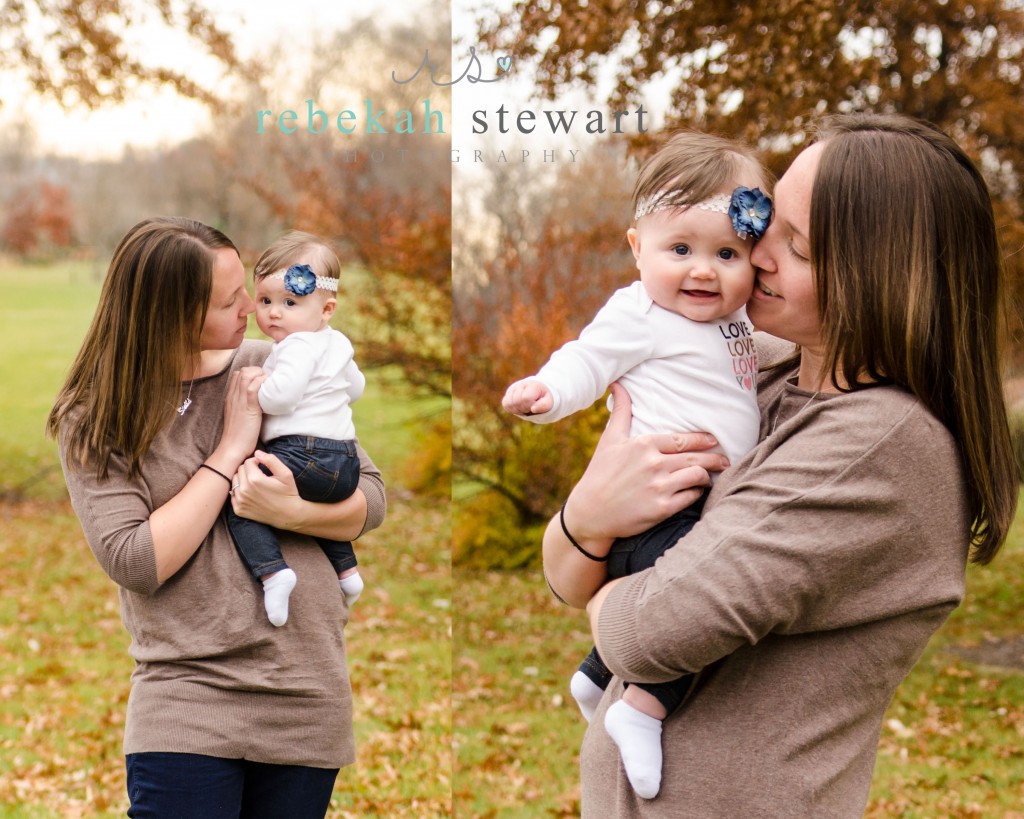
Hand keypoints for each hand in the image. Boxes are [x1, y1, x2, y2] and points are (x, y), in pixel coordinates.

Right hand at [216, 369, 263, 465]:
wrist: (233, 447)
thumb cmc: (238, 434)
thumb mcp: (238, 415)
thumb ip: (244, 405)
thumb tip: (257, 399)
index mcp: (230, 398)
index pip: (236, 375)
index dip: (250, 372)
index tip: (260, 378)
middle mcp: (233, 396)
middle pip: (241, 372)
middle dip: (256, 370)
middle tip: (266, 379)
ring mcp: (240, 401)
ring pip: (246, 376)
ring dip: (260, 375)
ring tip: (268, 382)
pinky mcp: (248, 408)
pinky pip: (252, 389)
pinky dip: (261, 383)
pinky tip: (268, 387)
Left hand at [230, 450, 299, 526]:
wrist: (289, 515)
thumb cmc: (288, 492)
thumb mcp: (285, 473)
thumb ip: (271, 460)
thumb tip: (257, 453)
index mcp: (255, 479)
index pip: (248, 462)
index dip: (256, 462)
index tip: (263, 467)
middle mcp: (244, 490)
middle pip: (239, 470)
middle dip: (248, 470)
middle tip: (260, 475)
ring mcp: (240, 501)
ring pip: (234, 482)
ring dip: (242, 480)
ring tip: (255, 484)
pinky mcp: (238, 510)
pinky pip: (233, 495)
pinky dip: (240, 492)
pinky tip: (251, 494)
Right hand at [502, 378, 553, 415]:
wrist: (539, 391)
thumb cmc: (544, 398)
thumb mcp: (549, 402)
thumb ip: (544, 405)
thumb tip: (533, 409)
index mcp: (533, 385)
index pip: (525, 398)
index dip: (529, 405)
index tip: (534, 406)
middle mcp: (522, 384)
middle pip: (516, 401)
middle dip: (523, 408)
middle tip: (529, 408)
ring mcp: (514, 388)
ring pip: (508, 403)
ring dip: (517, 409)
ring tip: (525, 407)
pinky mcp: (508, 392)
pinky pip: (505, 403)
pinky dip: (511, 408)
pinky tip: (519, 407)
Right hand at [566, 382, 728, 539]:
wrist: (590, 512)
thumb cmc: (599, 474)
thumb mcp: (610, 440)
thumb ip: (621, 412)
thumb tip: (618, 383)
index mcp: (644, 445)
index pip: (683, 439)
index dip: (702, 440)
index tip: (714, 440)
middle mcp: (654, 464)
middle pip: (695, 457)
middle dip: (714, 458)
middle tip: (725, 460)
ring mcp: (659, 486)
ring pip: (697, 476)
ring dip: (706, 476)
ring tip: (710, 476)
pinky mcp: (662, 508)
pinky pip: (691, 497)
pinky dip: (696, 493)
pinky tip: (696, 491)